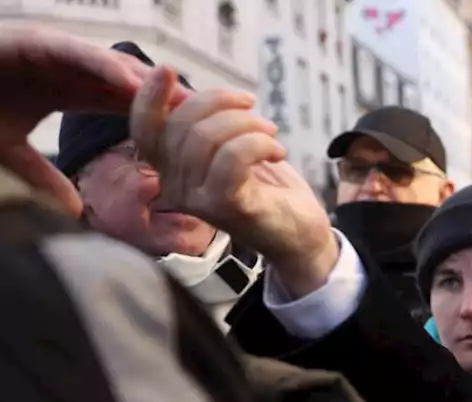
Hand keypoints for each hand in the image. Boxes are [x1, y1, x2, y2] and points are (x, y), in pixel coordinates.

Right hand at [0, 24, 189, 213]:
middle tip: (215, 117)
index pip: (129, 106)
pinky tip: (132, 83)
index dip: (164, 122)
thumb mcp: (11, 152)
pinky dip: (104, 66)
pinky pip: (76, 53)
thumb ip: (43, 177)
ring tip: (186, 101)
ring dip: (149, 83)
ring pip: (112, 66)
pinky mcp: (34, 41)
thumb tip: (72, 212)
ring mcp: (55, 52)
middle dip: (172, 99)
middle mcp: (71, 68)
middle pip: (134, 84)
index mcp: (72, 90)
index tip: (200, 141)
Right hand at [130, 66, 337, 294]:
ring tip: (271, 133)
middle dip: (222, 103)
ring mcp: (198, 200)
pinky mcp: (226, 206)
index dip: (149, 97)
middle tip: (255, 109)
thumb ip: (206, 126)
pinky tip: (278, 152)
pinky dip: (259, 143)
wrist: (300, 236)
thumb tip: (184, 92)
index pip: (144, 131)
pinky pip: (233, 156)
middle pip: (182, 124)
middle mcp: (175, 187)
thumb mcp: (231, 150)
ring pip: (207, 136)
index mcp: (170, 171)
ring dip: (248, 123)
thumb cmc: (267, 188)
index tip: (167, 69)